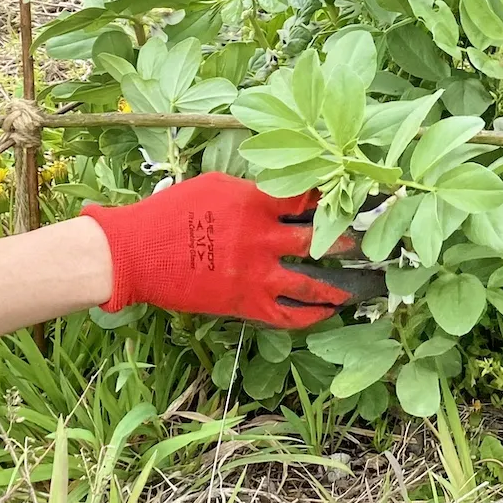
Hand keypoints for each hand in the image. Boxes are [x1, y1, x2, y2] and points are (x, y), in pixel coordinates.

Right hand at [81, 174, 375, 328]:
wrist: (136, 252)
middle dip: (346, 240)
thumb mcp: (215, 186)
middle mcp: (261, 239)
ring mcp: (254, 274)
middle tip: (366, 241)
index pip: (306, 198)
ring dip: (337, 286)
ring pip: (309, 283)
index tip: (352, 197)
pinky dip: (308, 316)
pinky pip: (285, 315)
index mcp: (255, 204)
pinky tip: (324, 313)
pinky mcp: (243, 302)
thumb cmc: (171, 211)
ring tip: (356, 287)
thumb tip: (280, 193)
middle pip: (318, 239)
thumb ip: (252, 191)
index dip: (331, 198)